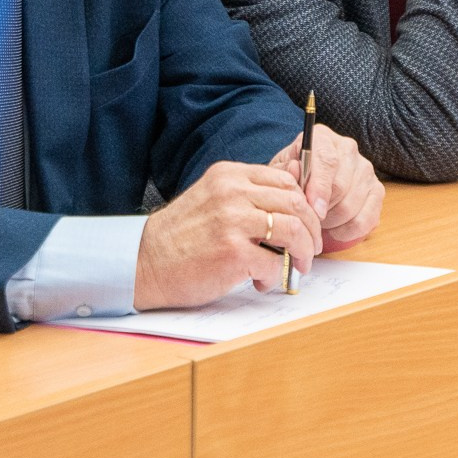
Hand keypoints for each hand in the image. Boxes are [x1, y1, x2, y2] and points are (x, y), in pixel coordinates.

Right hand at [136, 161, 320, 310]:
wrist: (145, 262)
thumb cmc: (182, 235)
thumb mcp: (214, 198)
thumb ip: (250, 191)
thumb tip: (297, 179)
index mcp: (229, 175)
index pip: (285, 180)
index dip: (305, 204)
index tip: (308, 223)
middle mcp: (232, 193)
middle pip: (295, 203)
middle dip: (312, 229)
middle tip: (311, 248)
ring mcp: (233, 222)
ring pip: (293, 231)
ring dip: (302, 253)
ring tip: (297, 266)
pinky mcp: (233, 253)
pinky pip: (274, 263)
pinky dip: (274, 277)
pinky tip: (261, 282)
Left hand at [273, 124, 381, 249]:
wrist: (307, 185)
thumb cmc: (292, 178)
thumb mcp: (280, 173)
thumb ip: (284, 172)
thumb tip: (296, 170)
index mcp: (322, 138)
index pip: (327, 160)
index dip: (320, 187)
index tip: (314, 210)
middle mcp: (348, 149)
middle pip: (341, 187)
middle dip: (321, 211)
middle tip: (308, 219)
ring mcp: (366, 170)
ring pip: (352, 206)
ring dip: (332, 222)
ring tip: (318, 222)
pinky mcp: (377, 190)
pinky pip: (367, 219)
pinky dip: (348, 230)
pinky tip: (335, 229)